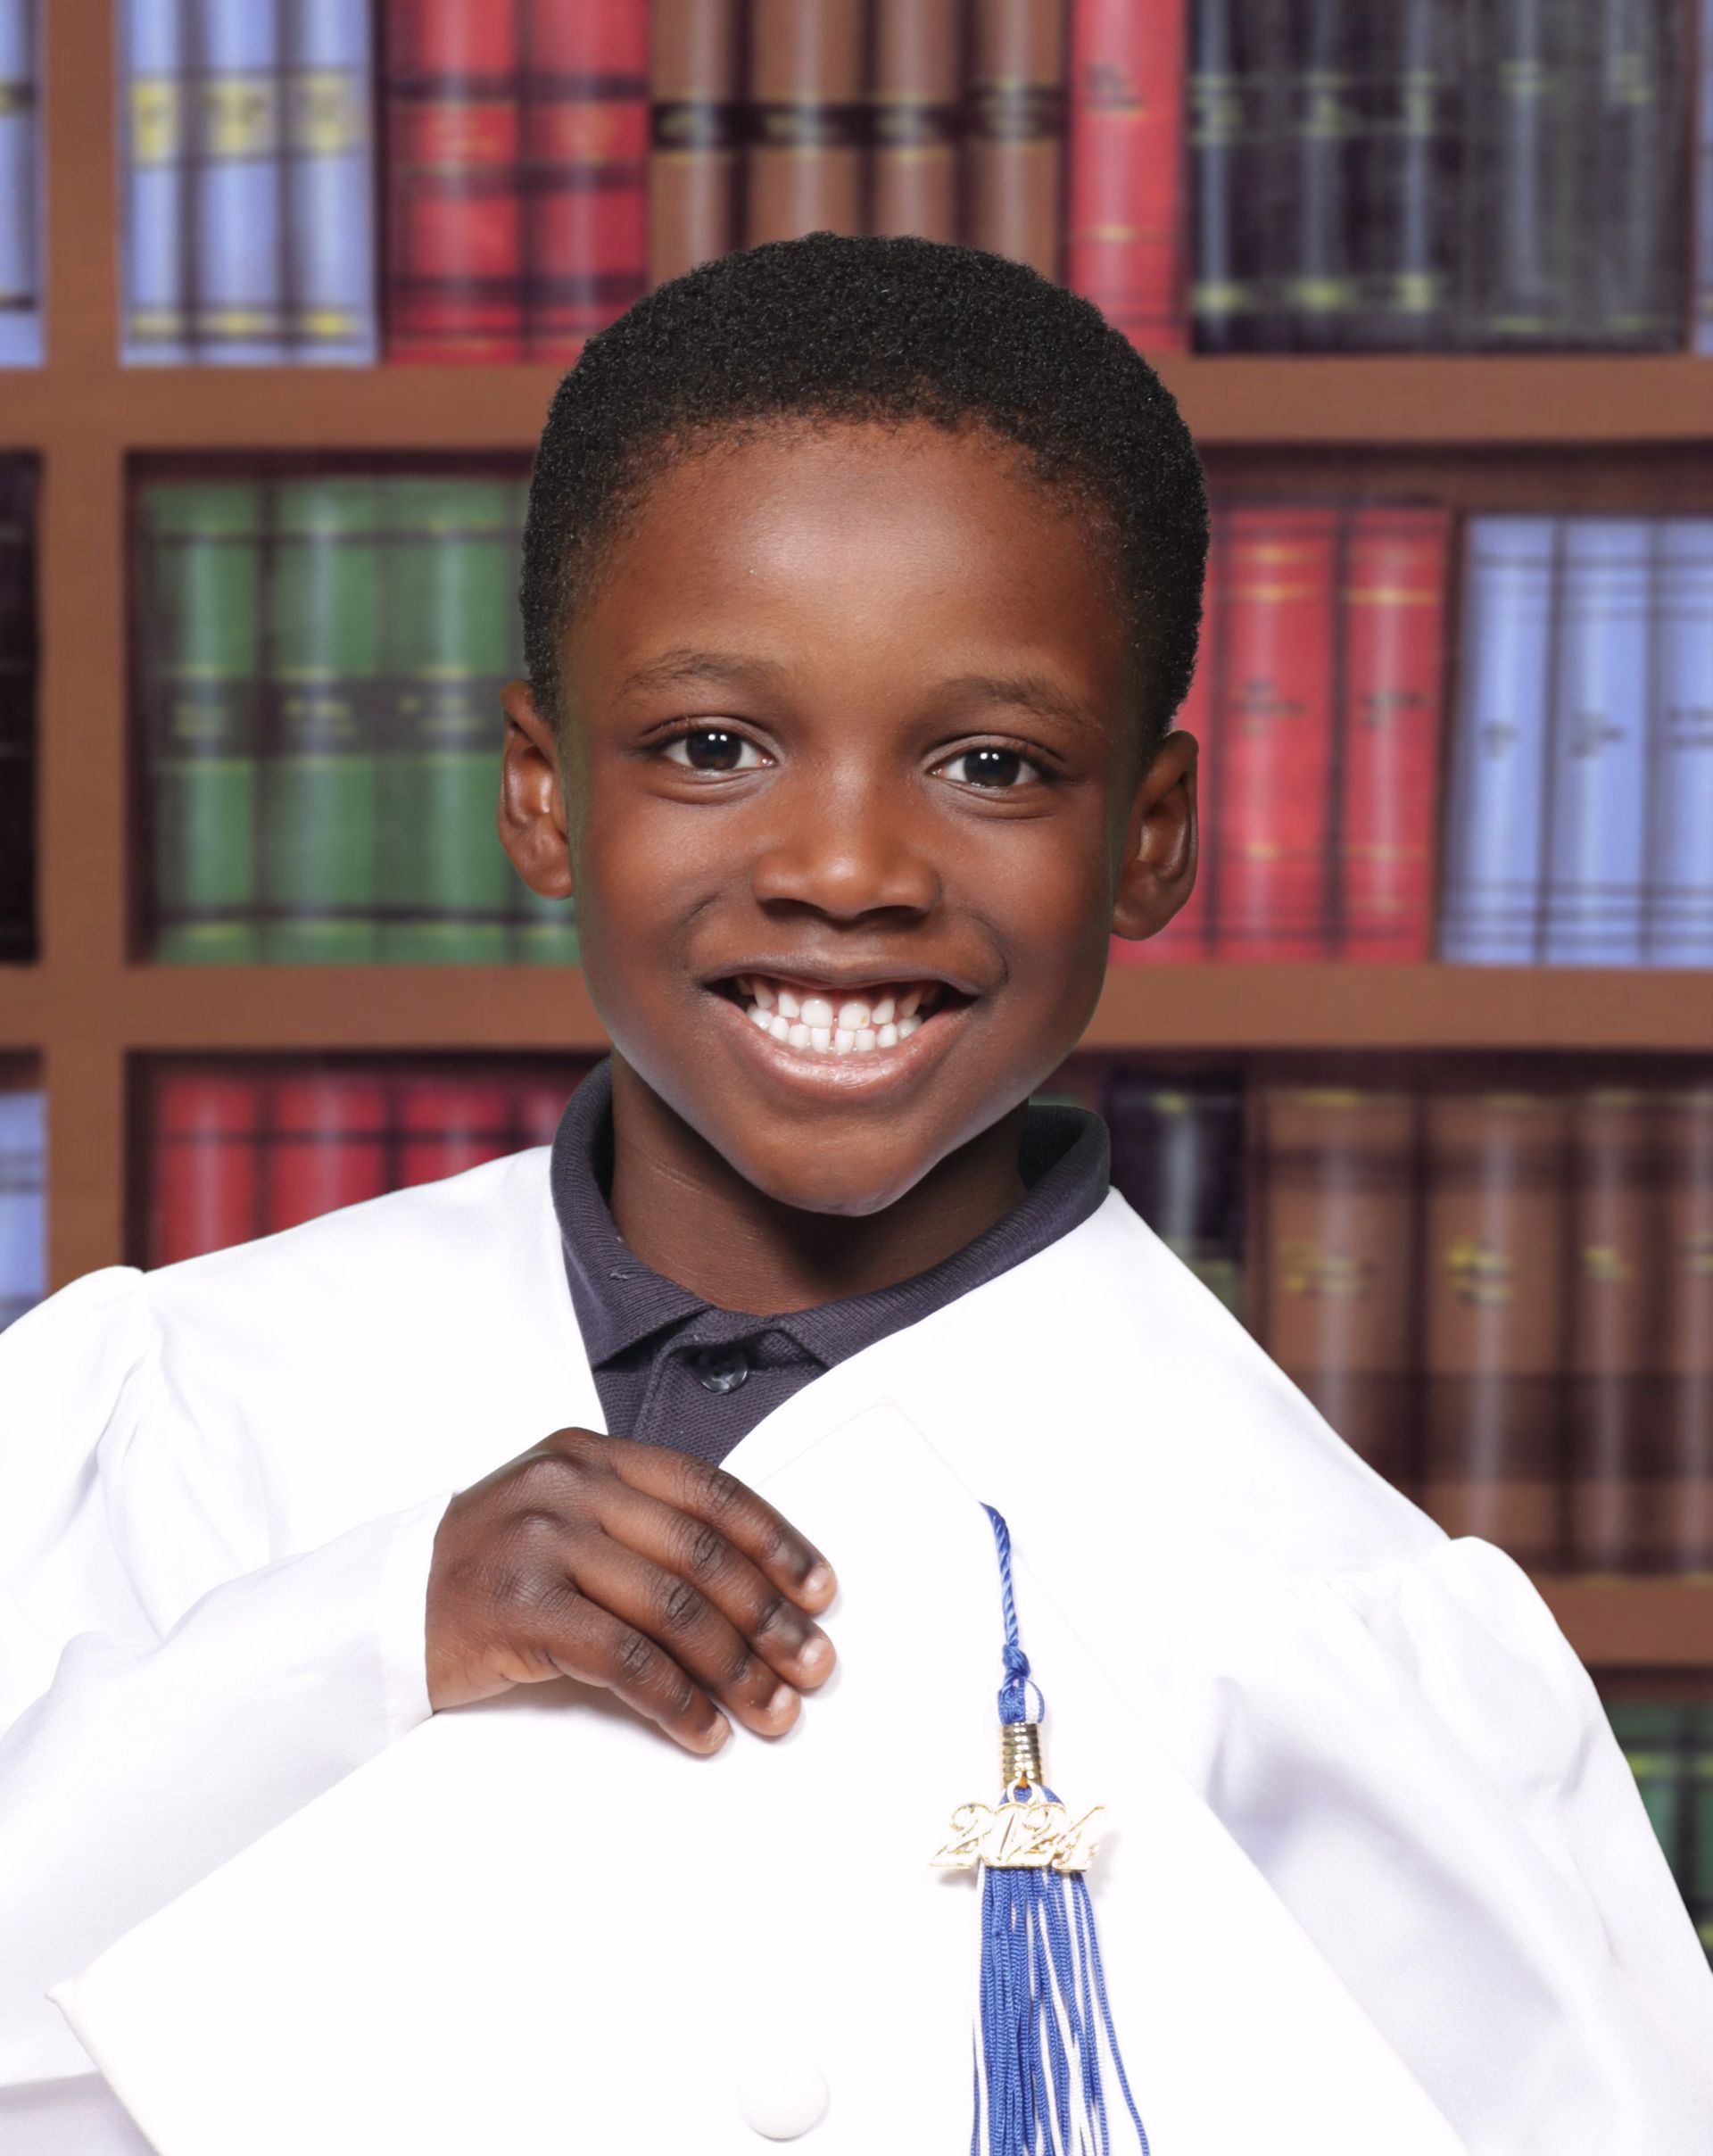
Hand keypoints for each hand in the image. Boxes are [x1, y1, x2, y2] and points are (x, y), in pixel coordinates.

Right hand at [425, 1427, 837, 1750]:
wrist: (379, 1608)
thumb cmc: (483, 1570)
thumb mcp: (559, 1517)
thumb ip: (636, 1525)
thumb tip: (750, 1584)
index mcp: (590, 1455)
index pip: (709, 1490)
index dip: (776, 1542)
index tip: (820, 1590)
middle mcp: (570, 1488)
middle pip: (702, 1554)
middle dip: (771, 1617)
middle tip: (812, 1664)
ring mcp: (541, 1544)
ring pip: (673, 1609)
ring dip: (737, 1669)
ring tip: (772, 1709)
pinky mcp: (520, 1609)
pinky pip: (625, 1659)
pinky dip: (676, 1701)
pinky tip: (702, 1730)